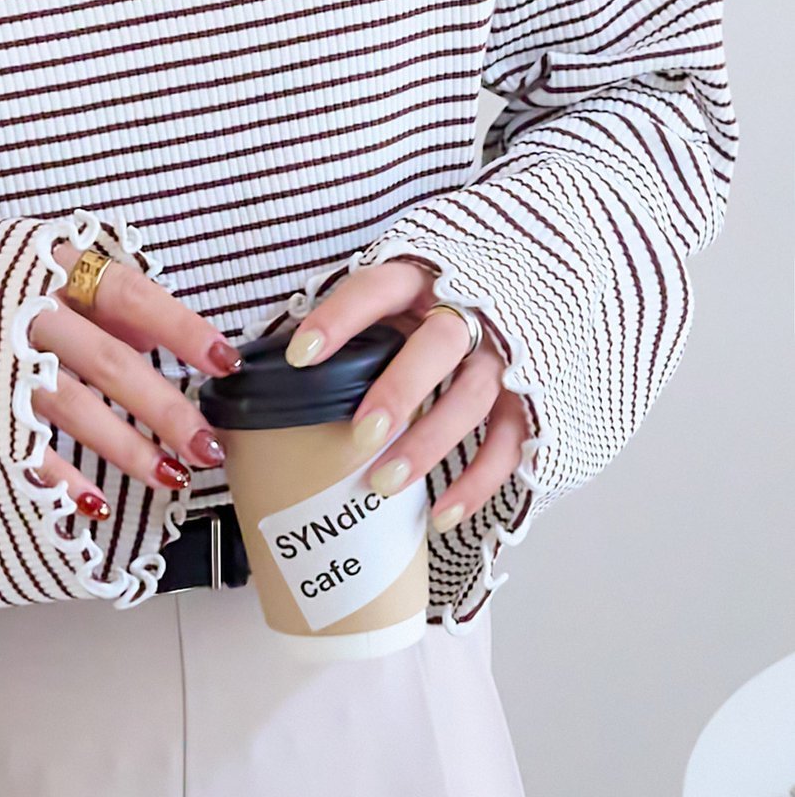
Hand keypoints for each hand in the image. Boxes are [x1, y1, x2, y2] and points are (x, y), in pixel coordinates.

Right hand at [25, 238, 241, 518]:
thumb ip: (93, 294)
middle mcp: (23, 309)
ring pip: (73, 407)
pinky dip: (59, 475)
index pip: (130, 295)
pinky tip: (93, 500)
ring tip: (169, 476)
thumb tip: (155, 336)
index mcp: (47, 265)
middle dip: (165, 408)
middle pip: (110, 362)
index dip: (181, 329)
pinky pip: (21, 444)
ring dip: (126, 447)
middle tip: (208, 444)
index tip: (224, 362)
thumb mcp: (29, 262)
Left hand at [283, 256, 530, 531]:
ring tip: (384, 484)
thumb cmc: (420, 309)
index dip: (339, 320)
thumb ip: (346, 324)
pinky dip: (476, 484)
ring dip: (429, 443)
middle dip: (401, 390)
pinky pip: (507, 444)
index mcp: (420, 279)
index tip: (300, 357)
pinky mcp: (525, 400)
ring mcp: (501, 358)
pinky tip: (440, 516)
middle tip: (362, 433)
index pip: (376, 290)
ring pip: (472, 398)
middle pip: (439, 346)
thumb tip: (271, 368)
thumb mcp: (388, 299)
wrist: (505, 300)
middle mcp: (467, 313)